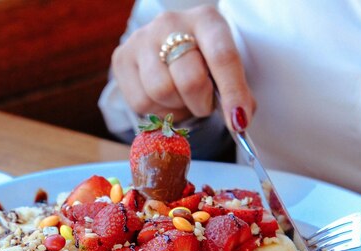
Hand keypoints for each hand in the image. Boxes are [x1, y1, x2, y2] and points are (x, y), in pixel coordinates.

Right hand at [111, 5, 255, 127]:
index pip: (222, 57)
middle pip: (190, 80)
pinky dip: (157, 110)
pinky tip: (165, 98)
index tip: (238, 121)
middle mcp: (170, 23)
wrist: (170, 44)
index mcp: (206, 19)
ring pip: (162, 92)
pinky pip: (140, 102)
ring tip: (183, 97)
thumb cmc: (204, 60)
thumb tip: (238, 121)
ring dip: (178, 106)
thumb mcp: (225, 66)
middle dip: (202, 103)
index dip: (233, 93)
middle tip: (205, 103)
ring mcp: (141, 39)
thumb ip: (237, 91)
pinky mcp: (122, 57)